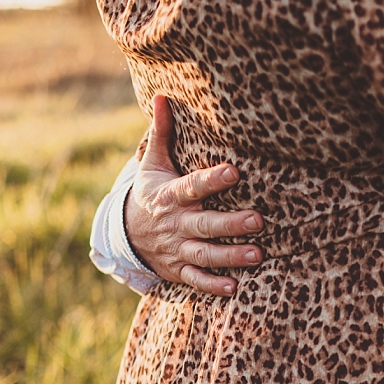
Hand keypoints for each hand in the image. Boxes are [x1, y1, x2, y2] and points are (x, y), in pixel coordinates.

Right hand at [125, 95, 263, 296]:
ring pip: (205, 254)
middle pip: (205, 225)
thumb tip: (161, 95)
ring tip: (257, 255)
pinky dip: (213, 286)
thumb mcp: (152, 164)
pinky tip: (235, 287)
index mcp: (171, 196)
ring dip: (230, 257)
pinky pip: (196, 280)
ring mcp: (177, 249)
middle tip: (259, 220)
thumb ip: (162, 133)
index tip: (234, 172)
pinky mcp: (179, 270)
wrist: (125, 236)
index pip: (193, 187)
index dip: (212, 180)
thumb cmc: (149, 193)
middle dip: (231, 225)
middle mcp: (176, 224)